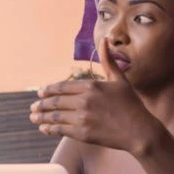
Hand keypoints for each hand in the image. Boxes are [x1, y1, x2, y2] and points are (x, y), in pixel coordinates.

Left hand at [29, 37, 162, 154]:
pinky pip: (61, 130)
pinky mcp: (83, 133)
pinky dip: (50, 129)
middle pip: (56, 101)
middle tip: (33, 107)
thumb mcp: (120, 79)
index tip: (41, 92)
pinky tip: (44, 128)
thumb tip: (104, 40)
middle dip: (42, 104)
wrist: (140, 131)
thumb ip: (108, 61)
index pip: (63, 87)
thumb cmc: (131, 105)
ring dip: (41, 117)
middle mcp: (85, 100)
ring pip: (55, 116)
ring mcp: (83, 117)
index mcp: (91, 86)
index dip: (49, 90)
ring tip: (34, 117)